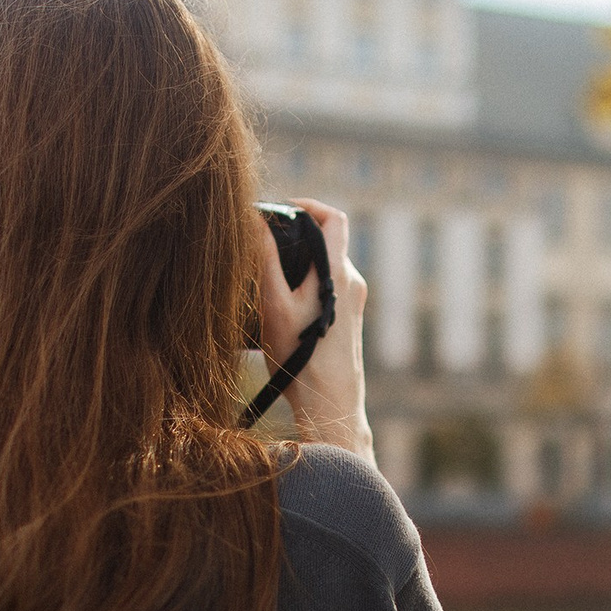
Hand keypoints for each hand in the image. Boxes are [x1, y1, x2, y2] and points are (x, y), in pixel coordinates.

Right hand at [254, 199, 372, 460]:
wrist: (331, 405)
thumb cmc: (301, 358)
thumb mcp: (274, 306)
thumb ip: (267, 261)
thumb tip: (257, 223)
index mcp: (338, 273)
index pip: (334, 218)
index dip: (309, 206)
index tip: (282, 210)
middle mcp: (351, 282)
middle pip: (325, 241)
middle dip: (294, 236)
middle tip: (262, 244)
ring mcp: (353, 301)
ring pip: (324, 265)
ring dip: (297, 262)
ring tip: (265, 277)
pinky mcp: (348, 317)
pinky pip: (327, 285)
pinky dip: (305, 282)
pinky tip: (280, 304)